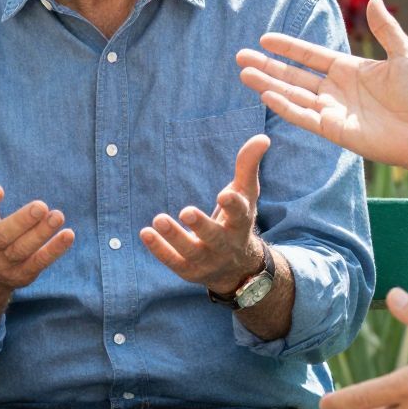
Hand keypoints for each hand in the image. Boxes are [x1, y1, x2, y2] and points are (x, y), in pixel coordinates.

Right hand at [0, 138, 73, 293]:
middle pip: (3, 235)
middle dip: (22, 222)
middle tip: (40, 205)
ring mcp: (5, 263)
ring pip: (23, 250)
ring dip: (41, 234)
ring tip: (58, 215)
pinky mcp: (23, 274)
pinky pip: (39, 263)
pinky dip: (54, 250)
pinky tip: (68, 235)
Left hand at [142, 133, 268, 296]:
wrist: (237, 268)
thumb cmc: (238, 221)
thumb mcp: (246, 194)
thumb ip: (248, 166)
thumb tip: (262, 137)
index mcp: (241, 224)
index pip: (240, 214)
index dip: (233, 205)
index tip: (225, 194)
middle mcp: (225, 245)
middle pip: (214, 236)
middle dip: (201, 225)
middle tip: (186, 211)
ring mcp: (207, 260)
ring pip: (190, 251)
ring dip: (174, 236)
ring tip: (159, 219)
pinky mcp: (189, 271)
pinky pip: (173, 261)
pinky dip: (159, 249)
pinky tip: (145, 233)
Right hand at [236, 0, 407, 171]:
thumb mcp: (404, 53)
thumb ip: (385, 29)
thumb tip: (373, 0)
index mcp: (348, 69)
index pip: (310, 56)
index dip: (288, 47)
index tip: (264, 39)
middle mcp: (336, 89)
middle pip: (294, 75)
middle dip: (267, 66)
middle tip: (240, 57)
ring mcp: (332, 110)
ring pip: (293, 95)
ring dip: (269, 85)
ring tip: (244, 74)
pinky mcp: (334, 130)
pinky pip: (304, 116)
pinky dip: (285, 107)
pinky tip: (267, 95)